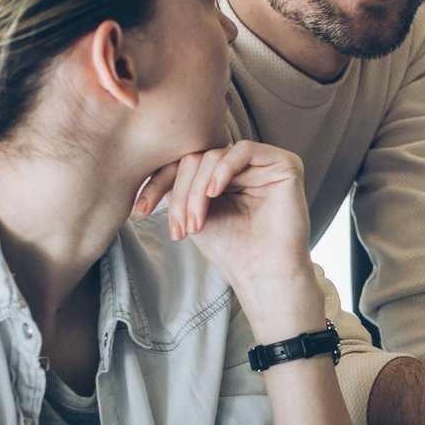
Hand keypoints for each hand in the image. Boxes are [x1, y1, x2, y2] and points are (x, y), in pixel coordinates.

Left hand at [135, 140, 316, 319]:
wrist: (265, 275)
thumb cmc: (233, 252)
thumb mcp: (193, 215)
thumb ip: (179, 189)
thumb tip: (151, 166)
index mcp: (224, 178)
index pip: (186, 167)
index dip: (160, 183)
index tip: (141, 210)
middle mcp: (244, 168)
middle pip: (197, 160)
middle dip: (181, 192)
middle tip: (181, 227)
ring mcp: (264, 164)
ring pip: (215, 156)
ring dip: (197, 189)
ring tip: (196, 223)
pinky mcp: (284, 164)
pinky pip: (245, 150)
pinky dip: (223, 168)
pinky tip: (214, 192)